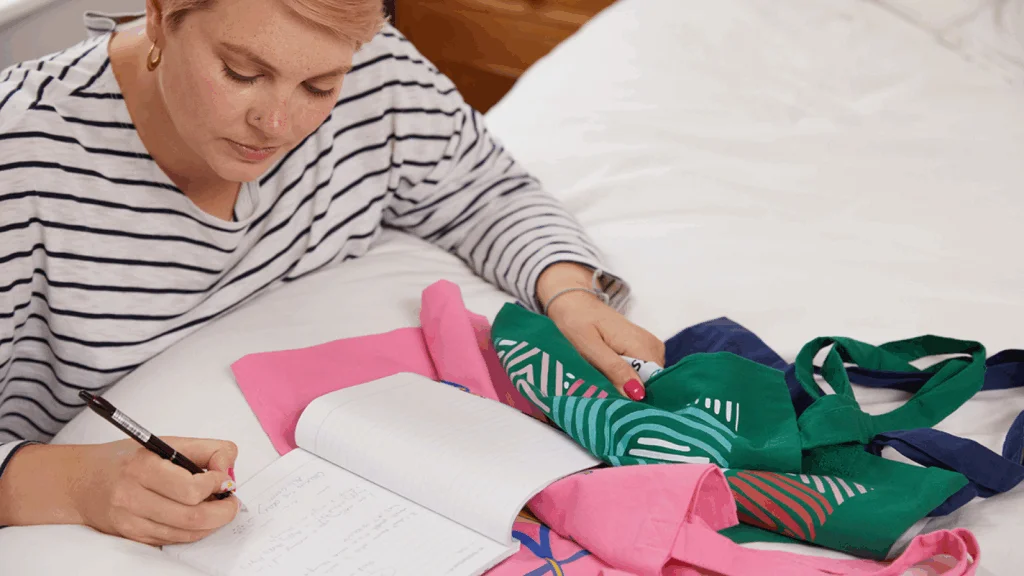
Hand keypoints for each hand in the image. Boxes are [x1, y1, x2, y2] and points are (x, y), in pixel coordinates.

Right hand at [0, 437, 240, 545]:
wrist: (82, 482)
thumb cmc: (130, 459)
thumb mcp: (167, 442)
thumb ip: (206, 450)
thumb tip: (229, 471)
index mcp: (143, 467)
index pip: (191, 488)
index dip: (216, 484)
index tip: (222, 478)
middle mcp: (133, 496)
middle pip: (192, 516)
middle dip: (222, 512)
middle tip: (231, 502)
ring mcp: (131, 521)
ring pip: (186, 533)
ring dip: (211, 523)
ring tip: (218, 509)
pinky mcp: (132, 537)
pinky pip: (174, 540)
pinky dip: (194, 531)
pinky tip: (197, 518)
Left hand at [537, 263, 664, 399]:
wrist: (573, 301)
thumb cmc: (576, 321)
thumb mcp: (589, 347)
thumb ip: (614, 369)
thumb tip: (637, 394)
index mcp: (642, 345)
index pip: (656, 383)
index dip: (640, 399)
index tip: (620, 408)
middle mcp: (652, 346)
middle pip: (652, 383)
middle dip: (632, 395)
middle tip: (607, 398)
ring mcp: (649, 346)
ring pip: (646, 379)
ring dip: (628, 387)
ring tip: (606, 387)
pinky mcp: (642, 347)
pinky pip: (641, 371)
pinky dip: (626, 378)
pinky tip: (610, 378)